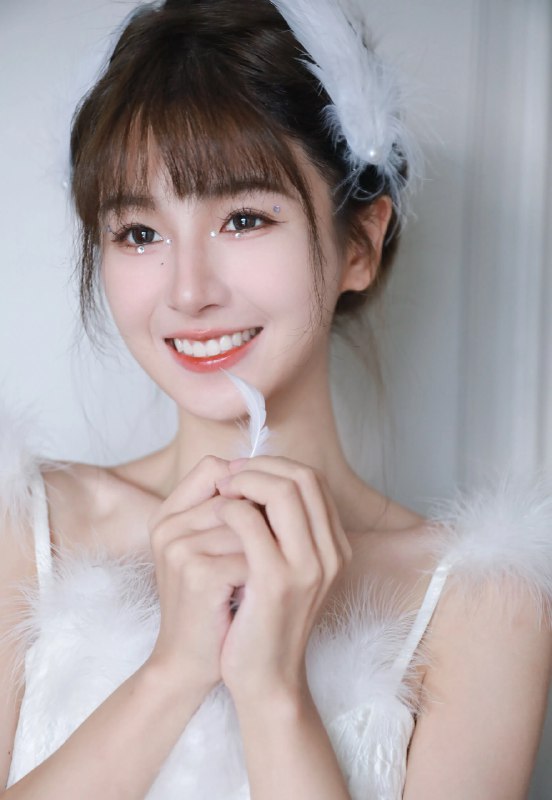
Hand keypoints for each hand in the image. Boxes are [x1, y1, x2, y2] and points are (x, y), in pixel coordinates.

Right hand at [146, 456, 247, 694]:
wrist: (190, 663)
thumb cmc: (211, 603)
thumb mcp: (213, 550)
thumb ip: (228, 509)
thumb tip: (270, 472)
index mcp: (167, 513)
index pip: (212, 467)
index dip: (246, 488)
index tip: (258, 521)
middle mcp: (167, 524)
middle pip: (237, 497)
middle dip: (260, 530)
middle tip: (257, 563)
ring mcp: (179, 547)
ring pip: (250, 526)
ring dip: (264, 555)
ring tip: (251, 583)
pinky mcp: (197, 573)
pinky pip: (253, 556)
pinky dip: (262, 578)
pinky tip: (250, 598)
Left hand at [214, 457, 350, 703]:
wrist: (265, 679)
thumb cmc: (265, 621)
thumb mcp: (286, 571)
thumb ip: (284, 531)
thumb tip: (259, 480)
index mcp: (335, 547)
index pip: (313, 480)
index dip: (275, 466)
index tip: (243, 470)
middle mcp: (331, 553)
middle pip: (303, 477)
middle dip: (261, 465)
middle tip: (229, 474)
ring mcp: (309, 567)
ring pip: (284, 491)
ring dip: (246, 480)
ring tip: (221, 490)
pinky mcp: (278, 581)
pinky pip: (251, 522)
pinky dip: (230, 508)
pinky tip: (214, 516)